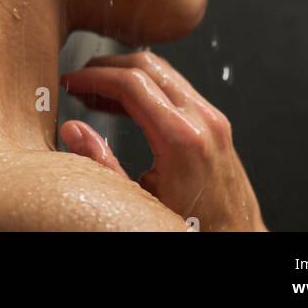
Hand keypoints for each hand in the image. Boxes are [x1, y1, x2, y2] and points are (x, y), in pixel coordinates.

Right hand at [59, 49, 266, 231]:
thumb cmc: (194, 230)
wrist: (235, 240)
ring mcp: (213, 119)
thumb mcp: (140, 204)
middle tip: (80, 79)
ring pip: (164, 72)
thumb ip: (103, 166)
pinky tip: (126, 103)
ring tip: (98, 90)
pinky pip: (177, 88)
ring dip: (128, 73)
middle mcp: (202, 120)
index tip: (72, 81)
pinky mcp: (216, 124)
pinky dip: (148, 86)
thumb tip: (74, 131)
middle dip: (108, 67)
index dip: (95, 78)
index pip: (131, 84)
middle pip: (147, 67)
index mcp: (182, 139)